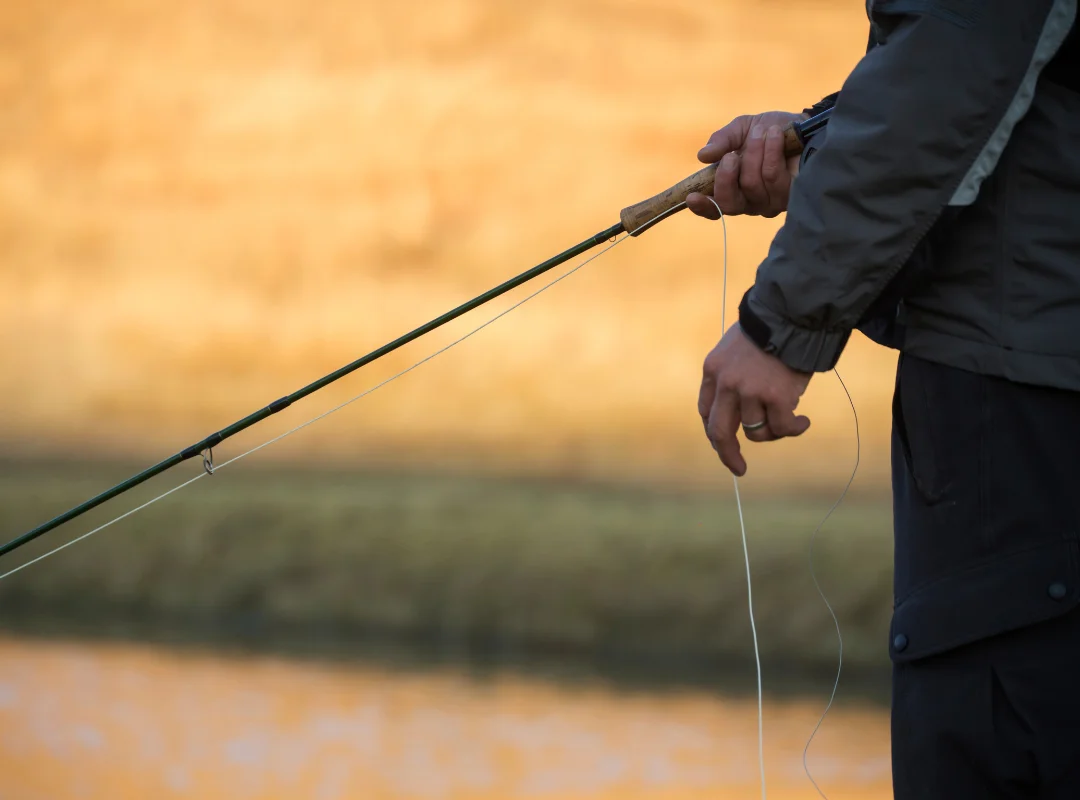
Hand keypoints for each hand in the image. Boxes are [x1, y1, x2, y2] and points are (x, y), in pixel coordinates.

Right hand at [686, 111, 805, 219]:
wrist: (805, 124)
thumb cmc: (771, 130)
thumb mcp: (741, 129)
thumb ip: (722, 141)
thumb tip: (702, 156)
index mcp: (734, 189)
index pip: (715, 208)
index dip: (702, 207)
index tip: (691, 197)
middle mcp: (751, 202)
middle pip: (730, 204)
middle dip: (726, 176)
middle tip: (732, 154)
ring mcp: (772, 202)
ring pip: (752, 185)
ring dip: (755, 152)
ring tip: (762, 131)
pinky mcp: (792, 195)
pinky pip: (773, 177)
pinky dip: (772, 151)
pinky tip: (778, 135)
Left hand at [698, 323, 812, 476]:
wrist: (790, 314)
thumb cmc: (769, 330)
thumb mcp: (736, 349)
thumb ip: (733, 375)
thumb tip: (740, 411)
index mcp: (713, 370)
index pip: (706, 410)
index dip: (715, 431)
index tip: (725, 443)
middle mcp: (727, 384)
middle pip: (719, 431)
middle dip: (727, 455)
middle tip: (738, 469)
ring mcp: (750, 392)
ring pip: (757, 432)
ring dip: (775, 431)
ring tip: (791, 420)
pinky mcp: (776, 397)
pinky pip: (782, 428)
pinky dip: (794, 429)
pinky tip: (803, 422)